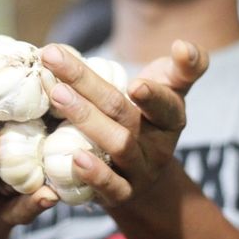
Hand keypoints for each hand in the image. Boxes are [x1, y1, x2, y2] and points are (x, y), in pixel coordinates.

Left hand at [40, 40, 208, 207]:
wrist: (146, 174)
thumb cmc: (149, 117)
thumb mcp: (169, 89)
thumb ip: (182, 66)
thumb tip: (184, 45)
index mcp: (171, 116)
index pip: (166, 103)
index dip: (153, 95)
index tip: (135, 85)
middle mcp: (158, 144)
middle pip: (122, 112)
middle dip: (87, 84)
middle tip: (55, 60)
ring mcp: (140, 170)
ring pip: (116, 145)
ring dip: (85, 118)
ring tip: (57, 94)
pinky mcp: (122, 194)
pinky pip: (110, 186)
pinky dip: (94, 173)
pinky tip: (74, 157)